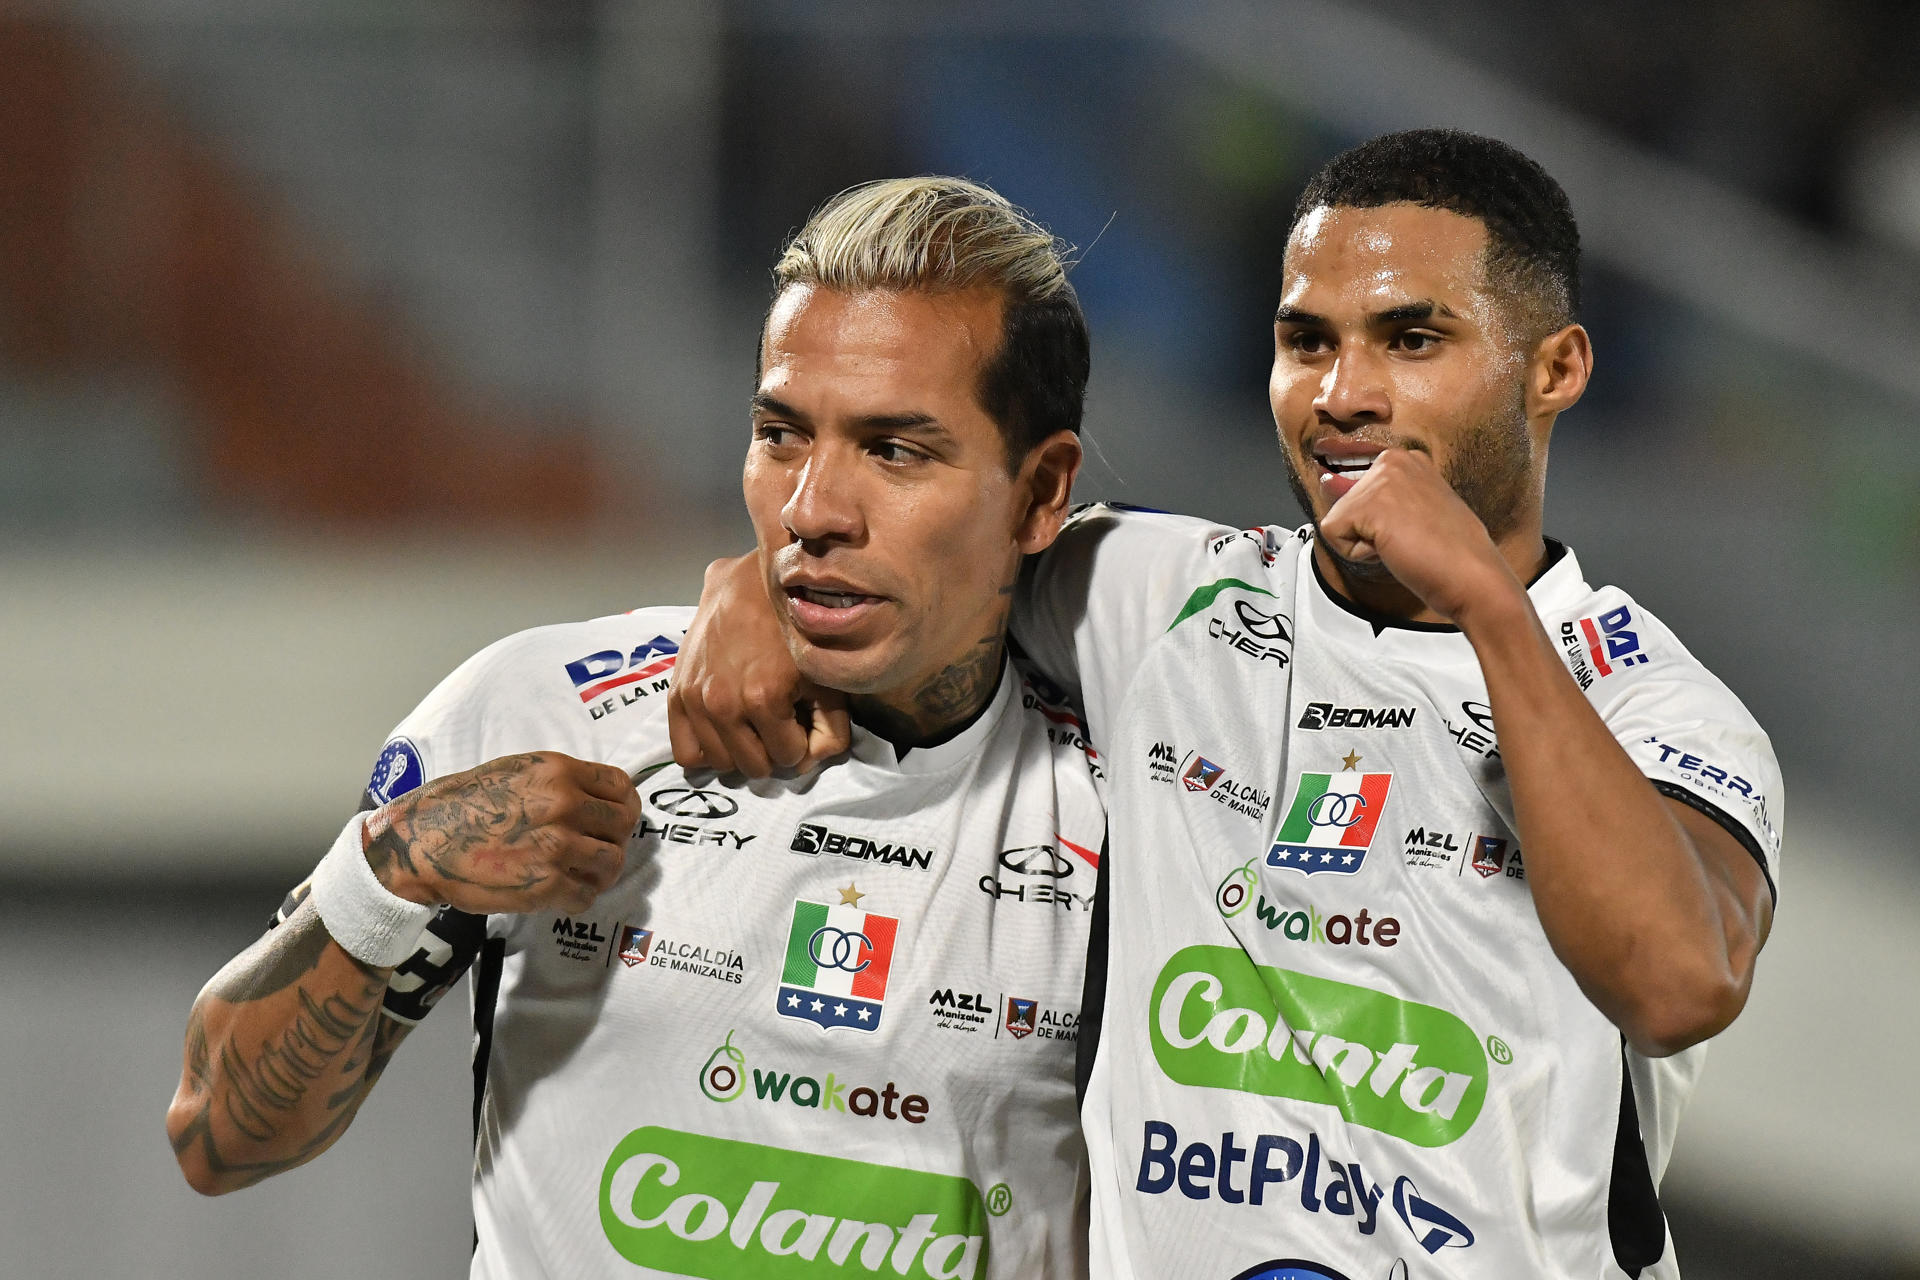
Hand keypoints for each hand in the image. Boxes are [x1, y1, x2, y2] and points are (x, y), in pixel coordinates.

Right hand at [362, 752, 639, 914]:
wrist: (421, 842)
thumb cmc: (460, 805)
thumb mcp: (516, 772)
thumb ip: (559, 782)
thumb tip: (594, 798)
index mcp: (558, 772)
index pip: (620, 786)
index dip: (624, 805)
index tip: (617, 818)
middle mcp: (565, 805)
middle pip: (623, 825)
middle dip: (614, 839)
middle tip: (596, 849)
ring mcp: (557, 846)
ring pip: (612, 862)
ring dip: (599, 872)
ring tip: (581, 875)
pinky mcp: (546, 885)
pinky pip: (585, 896)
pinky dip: (578, 898)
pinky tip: (561, 893)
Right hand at [667, 553, 850, 777]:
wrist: (752, 580)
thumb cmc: (796, 625)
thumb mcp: (826, 675)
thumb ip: (830, 728)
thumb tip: (809, 763)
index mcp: (763, 697)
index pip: (789, 758)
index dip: (801, 741)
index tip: (801, 717)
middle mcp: (723, 703)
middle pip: (755, 767)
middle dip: (773, 749)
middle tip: (779, 720)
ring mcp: (695, 699)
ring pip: (722, 764)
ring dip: (742, 750)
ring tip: (753, 721)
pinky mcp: (677, 693)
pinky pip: (686, 752)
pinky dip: (707, 749)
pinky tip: (725, 729)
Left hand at [1317, 449, 1523, 624]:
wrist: (1471, 576)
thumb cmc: (1450, 552)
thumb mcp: (1414, 509)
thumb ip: (1379, 496)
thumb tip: (1326, 480)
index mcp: (1406, 459)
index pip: (1358, 490)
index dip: (1376, 522)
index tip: (1409, 528)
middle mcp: (1393, 460)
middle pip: (1344, 504)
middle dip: (1367, 531)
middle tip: (1408, 539)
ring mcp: (1382, 478)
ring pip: (1338, 520)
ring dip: (1364, 543)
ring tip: (1403, 544)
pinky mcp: (1370, 503)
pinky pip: (1332, 534)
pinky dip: (1358, 553)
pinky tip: (1392, 549)